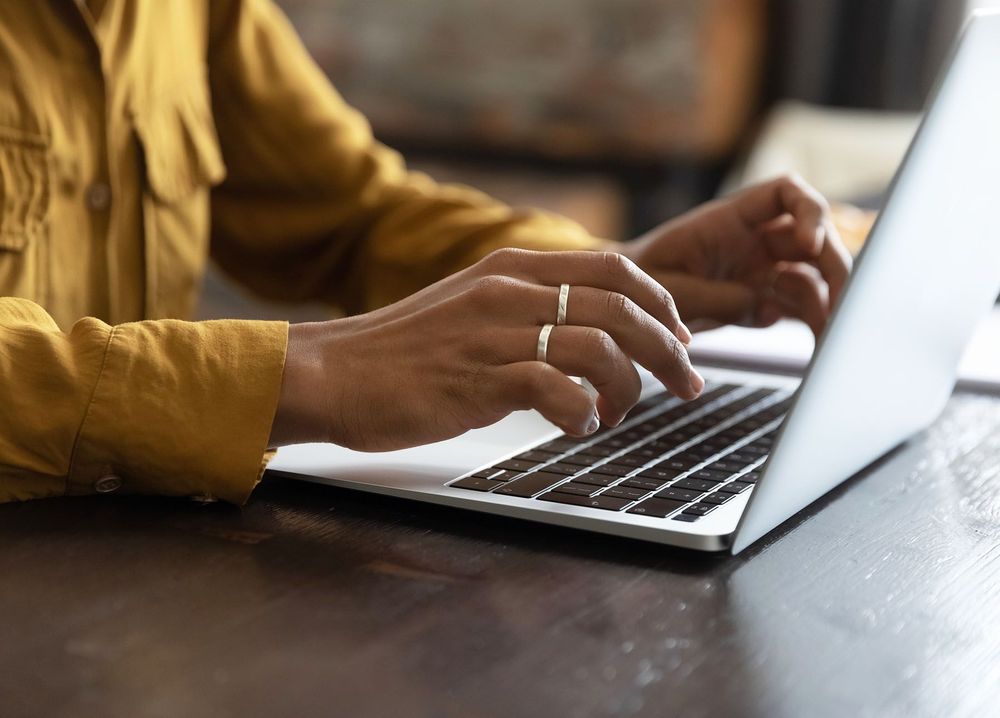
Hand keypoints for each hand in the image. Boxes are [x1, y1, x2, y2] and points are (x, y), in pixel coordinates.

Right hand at [269, 249, 702, 449]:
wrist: (332, 373)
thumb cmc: (402, 351)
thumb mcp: (470, 307)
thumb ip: (525, 307)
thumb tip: (587, 330)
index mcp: (511, 269)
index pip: (614, 267)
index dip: (661, 302)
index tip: (680, 335)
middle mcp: (509, 293)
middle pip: (622, 306)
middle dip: (670, 349)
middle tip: (687, 384)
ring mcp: (494, 334)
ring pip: (600, 347)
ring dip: (629, 388)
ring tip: (620, 416)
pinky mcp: (479, 380)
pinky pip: (559, 390)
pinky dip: (584, 414)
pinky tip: (579, 428)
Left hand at [621, 175, 852, 337]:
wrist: (625, 306)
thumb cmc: (640, 283)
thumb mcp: (671, 289)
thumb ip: (718, 296)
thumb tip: (768, 309)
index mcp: (729, 221)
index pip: (785, 194)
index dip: (808, 211)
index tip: (810, 242)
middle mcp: (754, 240)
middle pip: (814, 239)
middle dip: (834, 266)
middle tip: (842, 302)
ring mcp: (762, 270)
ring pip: (814, 275)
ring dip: (829, 300)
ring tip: (829, 332)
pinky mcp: (763, 299)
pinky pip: (800, 306)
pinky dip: (814, 321)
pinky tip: (818, 341)